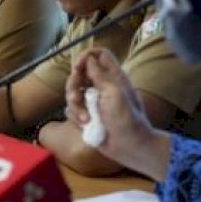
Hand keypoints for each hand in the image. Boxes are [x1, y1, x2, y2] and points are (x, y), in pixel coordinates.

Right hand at [64, 48, 155, 165]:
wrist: (128, 146)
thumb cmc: (126, 119)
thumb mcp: (114, 93)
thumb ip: (99, 74)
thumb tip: (88, 57)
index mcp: (113, 76)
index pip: (99, 54)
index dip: (87, 56)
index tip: (78, 67)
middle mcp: (102, 86)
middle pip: (79, 73)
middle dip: (73, 85)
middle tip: (77, 97)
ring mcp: (94, 101)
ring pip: (72, 92)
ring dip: (75, 106)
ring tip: (85, 118)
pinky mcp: (87, 115)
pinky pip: (72, 110)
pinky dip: (76, 117)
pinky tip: (86, 125)